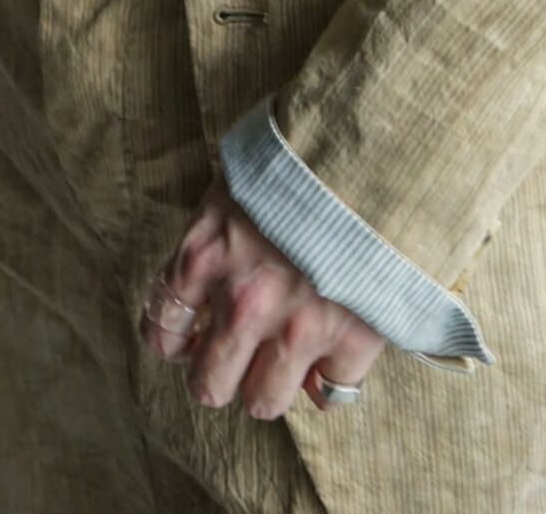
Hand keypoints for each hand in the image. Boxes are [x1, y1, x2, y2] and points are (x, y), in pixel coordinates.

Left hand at [138, 174, 386, 417]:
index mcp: (206, 255)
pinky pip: (329, 393)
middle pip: (209, 385)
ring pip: (263, 401)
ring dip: (274, 381)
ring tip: (291, 355)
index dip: (179, 340)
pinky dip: (331, 377)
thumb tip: (210, 268)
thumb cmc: (306, 151)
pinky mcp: (352, 338)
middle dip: (222, 373)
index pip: (162, 330)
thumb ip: (218, 228)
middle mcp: (243, 302)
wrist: (382, 145)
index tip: (196, 336)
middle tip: (242, 354)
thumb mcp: (241, 177)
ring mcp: (298, 327)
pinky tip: (336, 348)